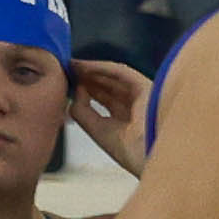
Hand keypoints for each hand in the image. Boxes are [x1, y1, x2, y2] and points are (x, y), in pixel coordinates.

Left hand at [61, 55, 151, 172]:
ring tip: (74, 65)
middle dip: (89, 78)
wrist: (149, 153)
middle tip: (70, 70)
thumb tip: (76, 91)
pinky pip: (120, 72)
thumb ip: (82, 111)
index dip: (88, 91)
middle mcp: (136, 107)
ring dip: (93, 71)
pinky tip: (85, 66)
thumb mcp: (97, 129)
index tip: (71, 84)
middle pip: (110, 87)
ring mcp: (142, 95)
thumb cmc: (129, 150)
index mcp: (128, 122)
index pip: (106, 101)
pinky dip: (102, 68)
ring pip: (114, 78)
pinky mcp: (146, 85)